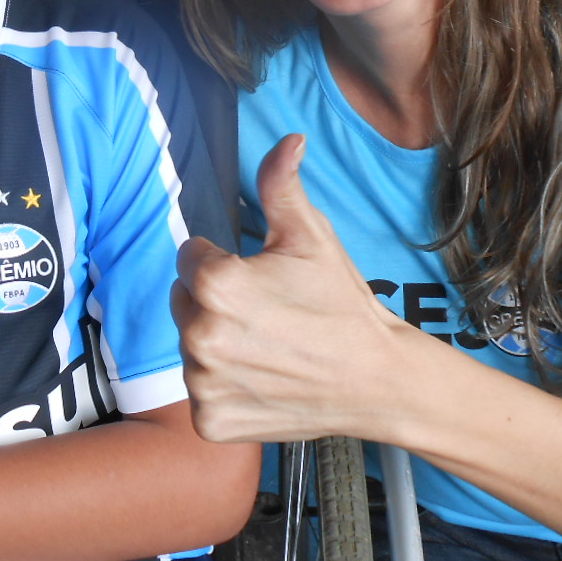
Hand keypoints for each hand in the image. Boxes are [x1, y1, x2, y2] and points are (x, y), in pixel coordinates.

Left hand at [172, 134, 403, 443]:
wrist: (377, 379)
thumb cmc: (342, 304)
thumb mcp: (311, 236)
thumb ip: (281, 184)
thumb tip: (287, 139)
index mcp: (216, 285)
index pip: (189, 258)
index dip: (224, 262)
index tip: (259, 279)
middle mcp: (200, 336)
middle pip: (184, 302)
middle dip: (215, 302)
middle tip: (267, 314)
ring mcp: (204, 383)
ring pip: (191, 347)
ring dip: (218, 344)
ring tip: (268, 346)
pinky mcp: (210, 420)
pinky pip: (200, 393)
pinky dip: (225, 388)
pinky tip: (263, 378)